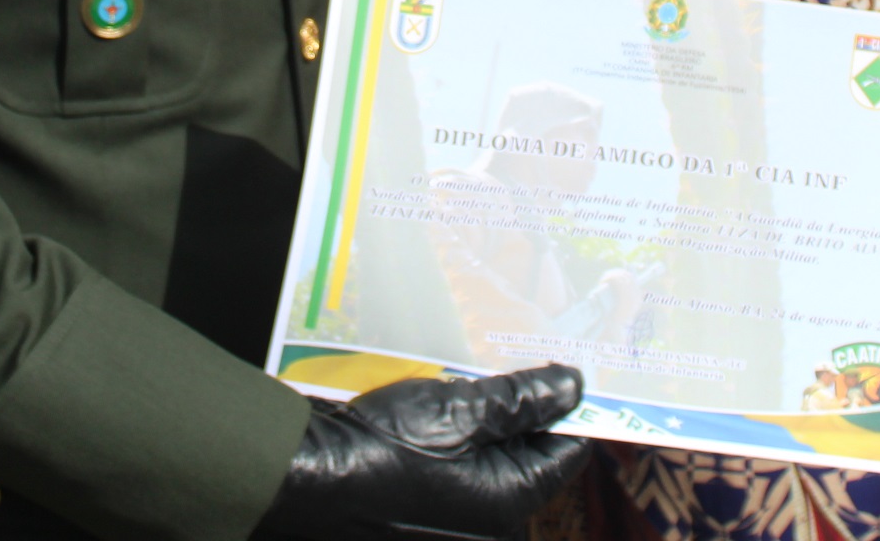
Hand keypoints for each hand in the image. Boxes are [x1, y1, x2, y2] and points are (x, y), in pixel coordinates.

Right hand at [260, 365, 592, 540]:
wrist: (306, 474)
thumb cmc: (382, 448)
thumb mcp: (461, 408)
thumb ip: (523, 398)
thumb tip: (573, 386)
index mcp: (508, 505)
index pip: (565, 451)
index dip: (567, 407)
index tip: (562, 367)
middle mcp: (487, 523)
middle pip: (526, 453)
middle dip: (520, 407)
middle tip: (507, 358)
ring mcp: (454, 519)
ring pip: (489, 455)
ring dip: (483, 416)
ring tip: (465, 374)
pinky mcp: (425, 509)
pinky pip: (458, 466)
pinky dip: (453, 433)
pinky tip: (435, 399)